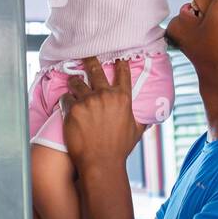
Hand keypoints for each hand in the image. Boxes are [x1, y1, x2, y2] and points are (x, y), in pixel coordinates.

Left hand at [58, 57, 146, 182]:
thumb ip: (141, 119)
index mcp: (122, 98)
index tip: (117, 57)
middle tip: (85, 56)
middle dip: (89, 60)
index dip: (119, 63)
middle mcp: (105, 95)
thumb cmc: (119, 149)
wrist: (101, 162)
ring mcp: (88, 101)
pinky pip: (65, 98)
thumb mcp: (136, 130)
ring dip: (74, 82)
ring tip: (72, 82)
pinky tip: (66, 104)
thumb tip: (152, 116)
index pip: (122, 72)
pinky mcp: (72, 109)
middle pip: (95, 69)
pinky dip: (65, 100)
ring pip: (76, 82)